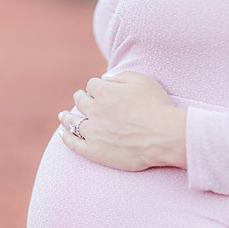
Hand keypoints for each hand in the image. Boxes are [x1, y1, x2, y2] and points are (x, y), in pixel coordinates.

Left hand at [58, 71, 187, 170]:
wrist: (164, 136)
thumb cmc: (158, 107)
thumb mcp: (143, 81)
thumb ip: (121, 76)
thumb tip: (105, 78)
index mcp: (104, 92)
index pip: (92, 85)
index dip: (96, 87)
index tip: (100, 90)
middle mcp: (94, 110)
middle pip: (80, 101)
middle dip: (81, 98)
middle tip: (81, 100)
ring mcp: (93, 132)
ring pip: (72, 121)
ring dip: (67, 117)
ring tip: (64, 116)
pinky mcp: (94, 151)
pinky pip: (73, 144)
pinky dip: (66, 138)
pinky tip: (63, 134)